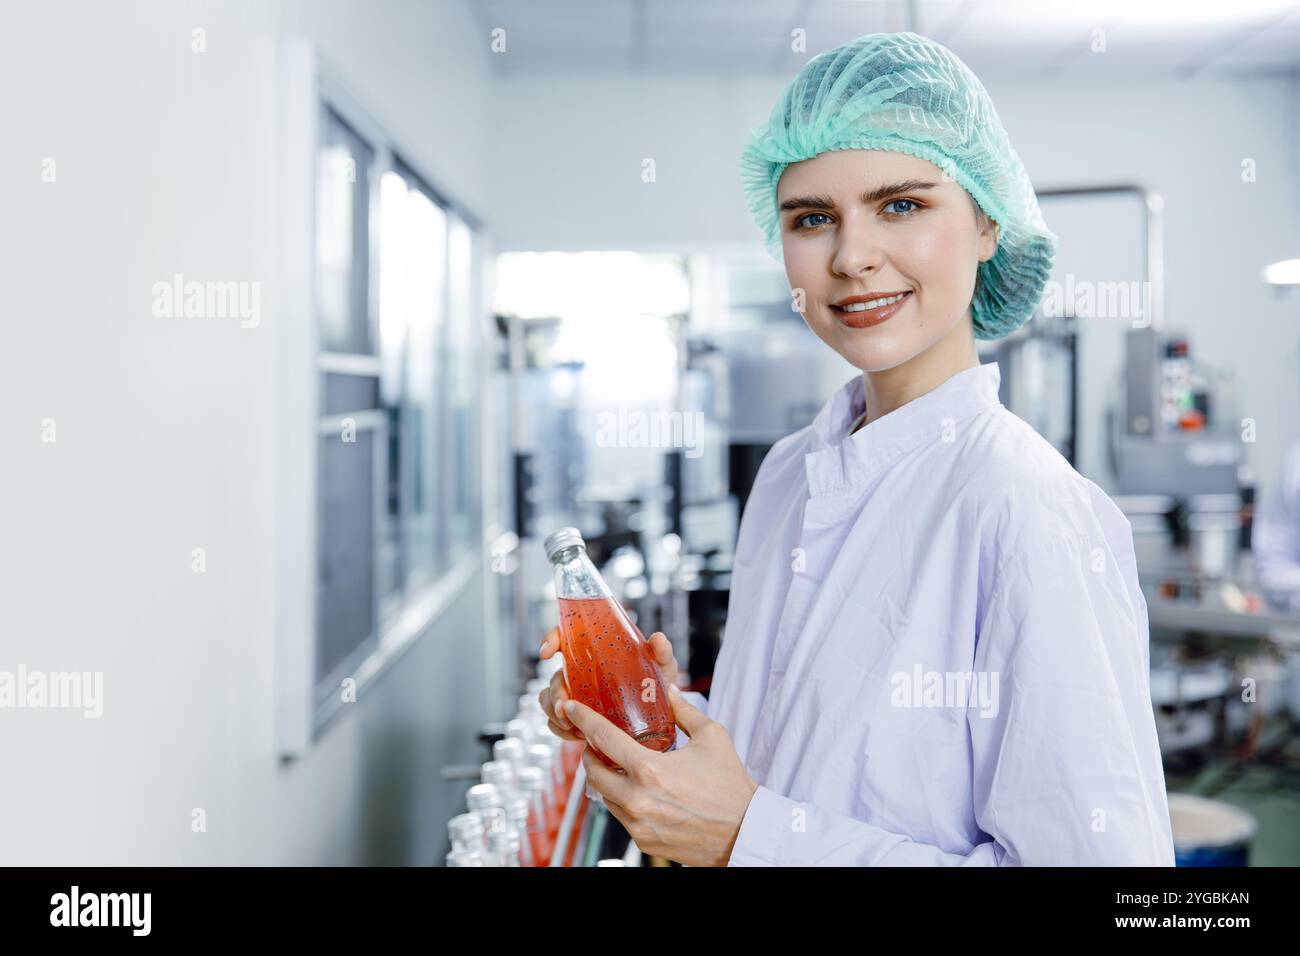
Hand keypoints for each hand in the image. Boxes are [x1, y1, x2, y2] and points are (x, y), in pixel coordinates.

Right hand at [537, 626, 679, 742]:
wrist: (660, 717)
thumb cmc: (657, 684)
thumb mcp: (661, 667)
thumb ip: (661, 652)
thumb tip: (658, 639)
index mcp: (595, 652)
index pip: (566, 638)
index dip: (551, 640)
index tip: (547, 653)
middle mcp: (581, 672)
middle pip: (555, 677)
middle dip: (554, 693)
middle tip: (564, 707)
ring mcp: (577, 696)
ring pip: (549, 700)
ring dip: (554, 714)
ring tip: (571, 726)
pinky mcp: (578, 717)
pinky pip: (557, 723)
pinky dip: (561, 730)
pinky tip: (577, 735)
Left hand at [563, 685, 758, 867]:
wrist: (744, 832)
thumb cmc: (731, 785)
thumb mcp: (712, 737)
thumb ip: (684, 710)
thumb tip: (668, 690)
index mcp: (650, 770)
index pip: (603, 738)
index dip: (583, 719)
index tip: (571, 708)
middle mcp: (638, 799)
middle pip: (593, 771)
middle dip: (589, 754)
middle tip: (596, 743)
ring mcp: (638, 824)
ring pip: (603, 796)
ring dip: (604, 778)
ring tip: (616, 765)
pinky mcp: (643, 841)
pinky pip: (619, 816)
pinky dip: (620, 800)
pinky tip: (634, 789)